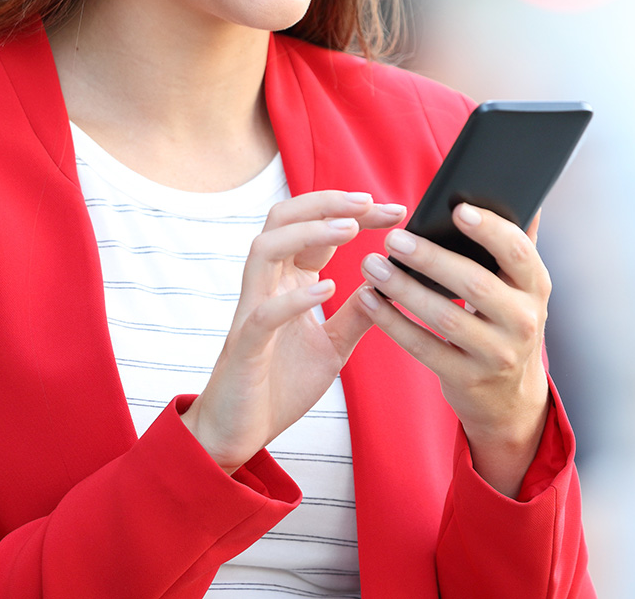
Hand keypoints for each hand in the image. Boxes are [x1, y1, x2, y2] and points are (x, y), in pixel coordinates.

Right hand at [181, 191, 405, 471]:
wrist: (239, 433)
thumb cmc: (279, 384)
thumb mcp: (333, 347)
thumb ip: (357, 315)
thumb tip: (390, 285)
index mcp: (286, 280)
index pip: (316, 227)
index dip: (353, 213)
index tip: (394, 210)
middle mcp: (266, 284)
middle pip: (284, 219)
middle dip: (326, 203)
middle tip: (368, 201)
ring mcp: (252, 311)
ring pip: (266, 249)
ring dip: (307, 233)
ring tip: (349, 229)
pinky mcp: (245, 346)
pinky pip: (265, 312)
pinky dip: (295, 297)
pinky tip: (328, 289)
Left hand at [357, 204, 551, 496]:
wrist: (511, 397)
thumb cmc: (506, 320)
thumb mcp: (520, 286)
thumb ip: (517, 242)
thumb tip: (522, 193)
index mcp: (536, 287)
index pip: (518, 253)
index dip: (490, 230)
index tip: (457, 208)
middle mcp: (523, 321)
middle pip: (474, 285)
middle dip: (431, 260)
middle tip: (393, 239)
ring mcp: (496, 354)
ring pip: (444, 317)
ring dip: (403, 289)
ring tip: (371, 264)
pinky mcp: (466, 378)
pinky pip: (422, 347)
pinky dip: (392, 321)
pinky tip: (368, 298)